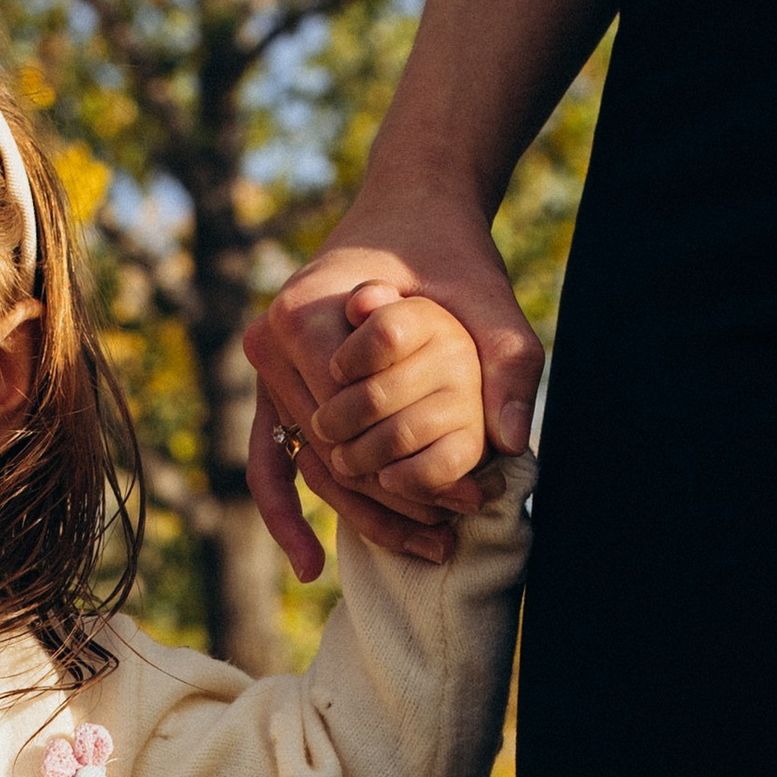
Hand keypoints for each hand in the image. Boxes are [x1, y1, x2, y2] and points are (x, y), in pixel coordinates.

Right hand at [245, 200, 543, 579]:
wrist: (410, 211)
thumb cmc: (448, 252)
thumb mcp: (488, 299)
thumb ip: (507, 361)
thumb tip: (513, 438)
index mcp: (305, 315)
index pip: (355, 425)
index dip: (410, 471)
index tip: (467, 500)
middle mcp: (268, 341)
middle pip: (331, 453)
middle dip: (391, 500)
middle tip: (452, 535)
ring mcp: (264, 367)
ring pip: (310, 467)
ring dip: (362, 516)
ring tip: (426, 550)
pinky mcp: (271, 387)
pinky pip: (269, 462)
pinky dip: (287, 514)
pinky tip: (312, 565)